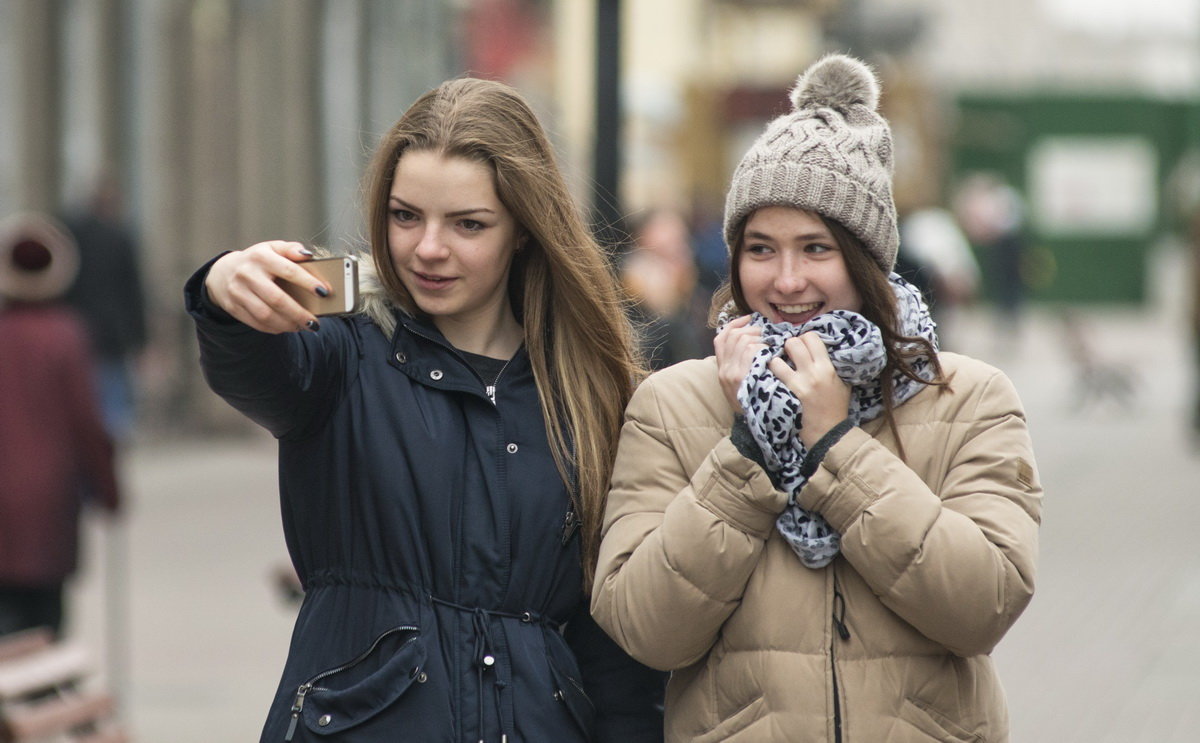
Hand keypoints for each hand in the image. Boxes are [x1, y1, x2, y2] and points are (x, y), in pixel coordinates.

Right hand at [204, 241, 328, 333]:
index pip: (288, 270)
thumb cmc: (257, 261)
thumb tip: (308, 255)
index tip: (324, 292)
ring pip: (266, 315)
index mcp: (261, 257)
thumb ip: (291, 249)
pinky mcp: (234, 307)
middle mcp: (247, 274)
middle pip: (277, 299)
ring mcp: (238, 292)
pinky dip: (275, 328)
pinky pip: (257, 323)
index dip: (308, 282)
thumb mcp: (272, 248)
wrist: (223, 272)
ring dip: (288, 324)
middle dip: (299, 313)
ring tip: (304, 326)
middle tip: (315, 322)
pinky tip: (288, 327)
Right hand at [714, 314, 765, 415]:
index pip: (721, 338)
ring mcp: (732, 373)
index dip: (735, 324)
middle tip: (765, 335)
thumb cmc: (752, 401)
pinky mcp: (742, 377)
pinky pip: (752, 351)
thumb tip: (751, 340)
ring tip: (769, 345)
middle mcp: (724, 370)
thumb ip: (740, 363)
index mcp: (721, 369)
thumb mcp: (739, 383)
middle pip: (734, 336)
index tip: (748, 320)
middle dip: (752, 330)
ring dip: (760, 339)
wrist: (755, 424)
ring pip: (744, 341)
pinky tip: (770, 354)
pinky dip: (762, 347)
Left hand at [768, 333, 850, 448]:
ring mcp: (799, 383)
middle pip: (794, 342)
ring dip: (775, 359)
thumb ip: (835, 365)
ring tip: (777, 364)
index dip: (804, 338)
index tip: (802, 345)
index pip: (812, 337)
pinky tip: (771, 376)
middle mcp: (813, 372)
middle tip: (788, 353)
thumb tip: (829, 348)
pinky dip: (769, 372)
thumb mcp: (843, 383)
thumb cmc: (836, 408)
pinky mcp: (788, 393)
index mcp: (828, 367)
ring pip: (779, 357)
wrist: (829, 433)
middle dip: (788, 345)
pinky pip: (773, 374)